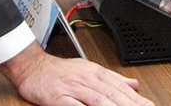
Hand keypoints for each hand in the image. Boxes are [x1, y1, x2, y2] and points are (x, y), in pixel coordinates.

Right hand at [0, 42, 151, 105]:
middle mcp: (87, 80)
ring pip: (98, 100)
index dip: (137, 99)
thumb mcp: (90, 69)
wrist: (33, 67)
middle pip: (113, 95)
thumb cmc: (61, 71)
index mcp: (96, 74)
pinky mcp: (58, 98)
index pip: (121, 88)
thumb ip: (113, 78)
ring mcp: (73, 89)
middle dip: (131, 105)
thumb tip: (134, 84)